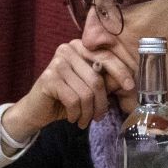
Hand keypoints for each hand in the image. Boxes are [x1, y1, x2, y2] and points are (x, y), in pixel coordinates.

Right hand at [3, 39, 137, 135]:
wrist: (37, 110)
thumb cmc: (66, 98)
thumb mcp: (90, 88)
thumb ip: (107, 81)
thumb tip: (128, 83)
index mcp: (79, 47)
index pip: (105, 57)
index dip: (120, 72)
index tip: (130, 87)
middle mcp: (66, 50)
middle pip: (97, 79)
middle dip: (101, 103)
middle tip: (99, 117)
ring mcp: (56, 63)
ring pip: (86, 92)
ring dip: (89, 112)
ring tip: (85, 120)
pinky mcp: (48, 78)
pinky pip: (74, 100)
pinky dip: (76, 113)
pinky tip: (73, 117)